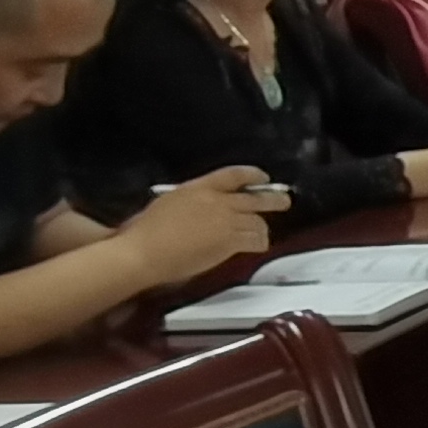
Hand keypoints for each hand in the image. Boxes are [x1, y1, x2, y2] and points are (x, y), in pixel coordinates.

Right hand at [119, 169, 277, 280]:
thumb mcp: (168, 202)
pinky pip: (254, 240)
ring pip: (258, 221)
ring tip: (262, 233)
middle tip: (284, 201)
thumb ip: (190, 201)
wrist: (143, 252)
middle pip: (255, 198)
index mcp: (198, 187)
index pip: (233, 175)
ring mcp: (226, 221)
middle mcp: (217, 201)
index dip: (253, 174)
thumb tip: (199, 206)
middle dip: (274, 199)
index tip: (264, 177)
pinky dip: (259, 243)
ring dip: (262, 227)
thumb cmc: (143, 230)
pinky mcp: (229, 242)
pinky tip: (257, 246)